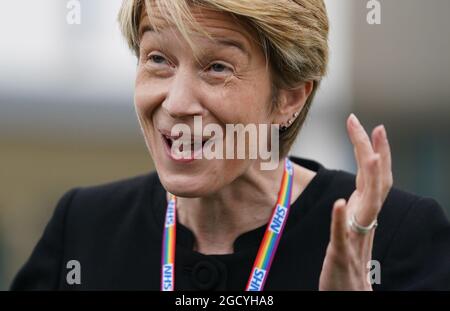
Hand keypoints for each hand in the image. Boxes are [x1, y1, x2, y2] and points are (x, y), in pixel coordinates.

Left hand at [319, 113, 392, 290]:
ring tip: (370, 156)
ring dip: (371, 179)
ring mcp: (355, 236)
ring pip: (369, 205)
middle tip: (372, 126)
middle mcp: (365, 220)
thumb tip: (353, 190)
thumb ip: (353, 208)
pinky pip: (342, 234)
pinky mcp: (341, 252)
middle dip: (374, 152)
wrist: (348, 290)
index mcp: (364, 211)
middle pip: (375, 182)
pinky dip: (341, 218)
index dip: (373, 150)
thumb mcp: (350, 226)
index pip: (372, 175)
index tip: (369, 125)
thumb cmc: (347, 258)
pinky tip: (340, 203)